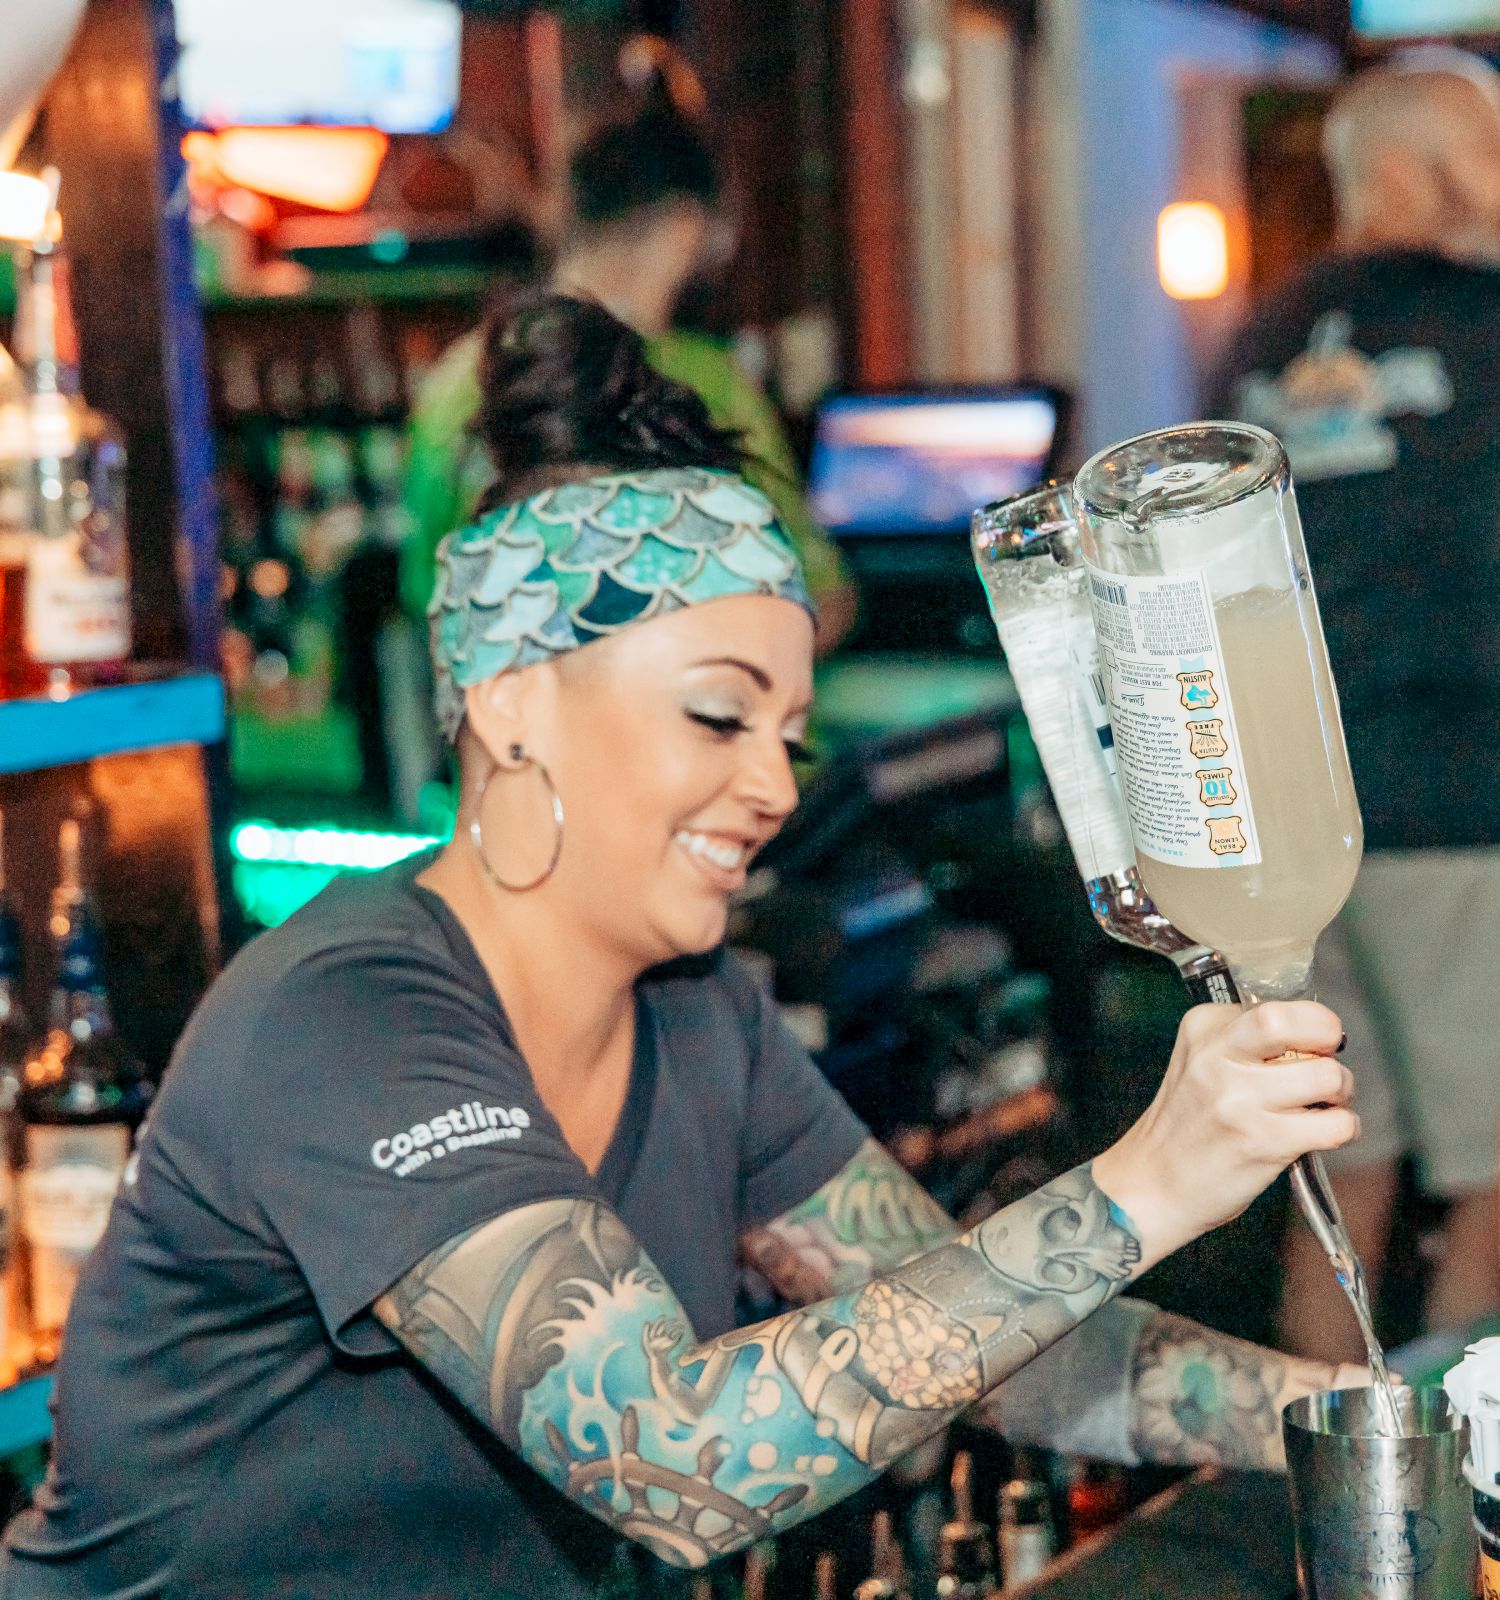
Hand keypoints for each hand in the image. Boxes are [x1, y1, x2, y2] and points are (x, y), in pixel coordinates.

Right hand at [1092, 1002, 1355, 1273]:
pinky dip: (1343, 1128)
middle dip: (1326, 1040)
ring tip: (1321, 1105)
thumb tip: (1311, 1036)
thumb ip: (1246, 1040)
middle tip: (1323, 1063)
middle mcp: (1217, 1058)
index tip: (1312, 1041)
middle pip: (1293, 1024)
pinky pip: (1335, 1124)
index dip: (1310, 1023)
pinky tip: (1321, 1133)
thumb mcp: (1200, 1060)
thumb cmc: (1186, 1125)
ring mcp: (1239, 1100)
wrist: (1151, 1182)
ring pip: (1327, 1075)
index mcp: (1202, 1029)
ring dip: (1340, 1092)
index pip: (1276, 1006)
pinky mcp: (1262, 1141)